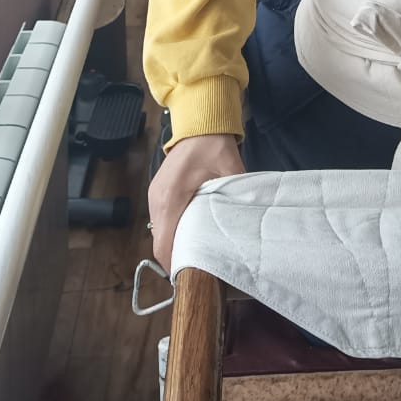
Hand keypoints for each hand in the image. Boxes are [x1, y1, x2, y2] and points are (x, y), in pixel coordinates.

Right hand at [148, 133, 245, 273]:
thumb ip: (235, 196)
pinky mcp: (158, 191)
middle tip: (200, 270)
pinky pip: (161, 220)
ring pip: (160, 232)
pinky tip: (192, 234)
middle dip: (177, 258)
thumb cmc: (213, 145)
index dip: (176, 265)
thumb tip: (246, 224)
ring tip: (198, 255)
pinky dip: (173, 231)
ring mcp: (154, 195)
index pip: (164, 243)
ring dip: (175, 244)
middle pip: (160, 242)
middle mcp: (157, 200)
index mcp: (171, 198)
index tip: (192, 279)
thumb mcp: (230, 170)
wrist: (199, 121)